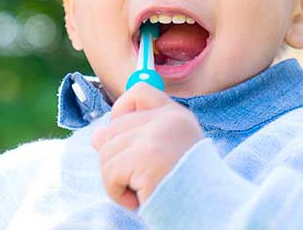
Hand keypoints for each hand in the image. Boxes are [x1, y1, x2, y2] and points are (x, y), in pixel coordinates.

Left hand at [90, 83, 204, 209]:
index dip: (122, 110)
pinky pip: (110, 173)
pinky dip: (117, 193)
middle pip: (114, 128)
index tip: (124, 137)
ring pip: (107, 152)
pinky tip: (139, 199)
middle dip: (117, 160)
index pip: (140, 92)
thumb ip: (133, 139)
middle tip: (140, 179)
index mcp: (177, 116)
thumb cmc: (184, 188)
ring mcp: (157, 136)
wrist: (206, 210)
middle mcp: (168, 119)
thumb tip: (96, 136)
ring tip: (142, 190)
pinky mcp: (146, 157)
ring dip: (117, 179)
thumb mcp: (162, 156)